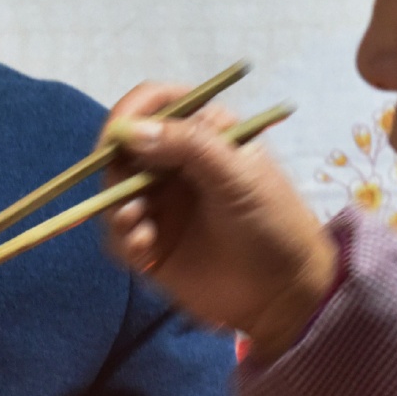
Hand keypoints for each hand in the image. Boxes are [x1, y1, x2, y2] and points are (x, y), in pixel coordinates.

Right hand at [100, 83, 337, 359]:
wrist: (283, 292)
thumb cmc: (273, 223)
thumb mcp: (239, 176)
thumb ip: (189, 145)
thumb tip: (128, 130)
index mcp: (202, 133)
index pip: (154, 103)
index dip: (130, 113)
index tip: (116, 135)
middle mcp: (175, 163)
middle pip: (122, 149)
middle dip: (116, 169)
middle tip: (127, 194)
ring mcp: (160, 203)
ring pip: (113, 192)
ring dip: (117, 207)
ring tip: (138, 226)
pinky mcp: (150, 242)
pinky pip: (117, 234)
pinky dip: (122, 239)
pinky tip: (146, 249)